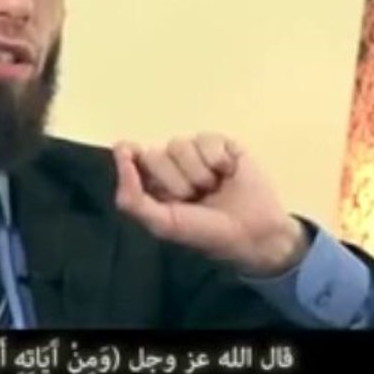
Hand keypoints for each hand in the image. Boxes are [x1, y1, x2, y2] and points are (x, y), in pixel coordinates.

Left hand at [112, 134, 307, 276]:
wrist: (254, 233)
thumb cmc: (206, 232)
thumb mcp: (164, 224)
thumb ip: (133, 198)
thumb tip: (120, 153)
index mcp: (154, 183)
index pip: (130, 157)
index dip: (128, 154)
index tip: (129, 153)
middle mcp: (171, 164)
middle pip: (155, 153)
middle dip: (174, 180)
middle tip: (193, 198)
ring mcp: (196, 153)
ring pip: (180, 145)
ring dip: (197, 173)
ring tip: (213, 188)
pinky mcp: (221, 145)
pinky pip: (207, 140)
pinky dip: (217, 160)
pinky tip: (228, 174)